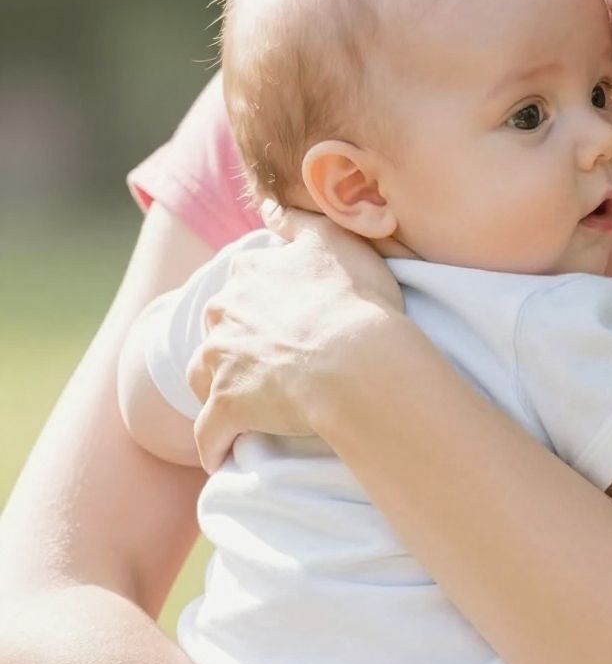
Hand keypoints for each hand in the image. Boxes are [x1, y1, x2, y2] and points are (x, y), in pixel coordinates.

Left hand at [189, 203, 403, 471]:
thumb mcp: (334, 240)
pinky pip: (208, 435)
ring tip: (245, 407)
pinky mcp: (225, 409)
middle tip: (270, 365)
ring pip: (203, 377)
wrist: (358, 362)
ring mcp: (219, 362)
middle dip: (234, 346)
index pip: (243, 286)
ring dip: (217, 390)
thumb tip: (268, 206)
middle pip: (218, 331)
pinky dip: (213, 446)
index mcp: (248, 274)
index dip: (261, 305)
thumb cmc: (356, 301)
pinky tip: (222, 457)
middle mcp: (223, 313)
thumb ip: (297, 220)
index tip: (282, 322)